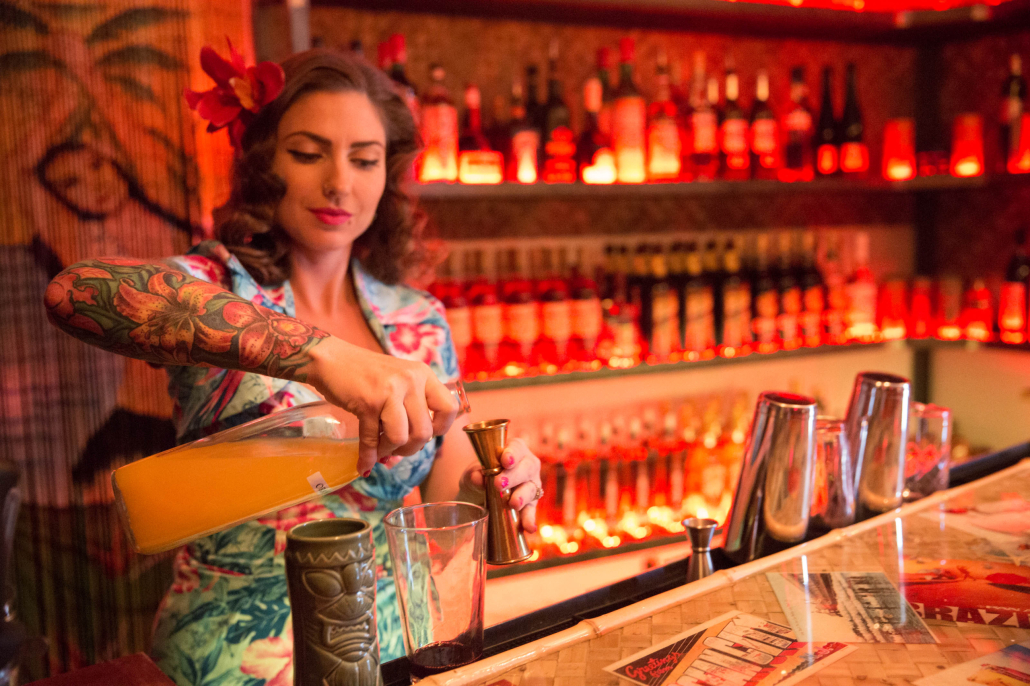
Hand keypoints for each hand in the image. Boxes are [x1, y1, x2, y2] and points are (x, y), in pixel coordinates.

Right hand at [308, 337, 458, 474]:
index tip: (425, 434)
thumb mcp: (398, 379)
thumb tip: (412, 447)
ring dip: (389, 451)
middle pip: (424, 432)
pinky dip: (368, 456)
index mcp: (423, 374)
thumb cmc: (364, 373)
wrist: (330, 358)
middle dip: (410, 448)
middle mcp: (411, 380)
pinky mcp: (368, 402)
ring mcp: (390, 391)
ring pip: (401, 438)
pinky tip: (364, 463)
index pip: (450, 408)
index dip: (440, 428)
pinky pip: (373, 439)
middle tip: (396, 449)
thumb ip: (410, 404)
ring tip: (380, 449)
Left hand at [461, 438, 541, 533]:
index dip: (513, 453)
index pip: (517, 448)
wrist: (479, 495)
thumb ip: (474, 474)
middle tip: (499, 484)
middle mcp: (528, 466)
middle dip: (514, 476)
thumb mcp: (472, 473)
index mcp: (515, 451)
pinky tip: (529, 528)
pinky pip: (531, 512)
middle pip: (527, 468)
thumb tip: (477, 477)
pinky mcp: (531, 505)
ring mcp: (531, 485)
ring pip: (531, 489)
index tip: (505, 460)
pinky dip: (530, 520)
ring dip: (522, 497)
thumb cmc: (480, 476)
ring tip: (513, 504)